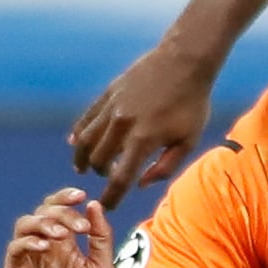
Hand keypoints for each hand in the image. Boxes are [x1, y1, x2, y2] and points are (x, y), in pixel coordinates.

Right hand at [2, 188, 116, 267]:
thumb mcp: (102, 267)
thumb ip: (100, 236)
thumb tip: (93, 204)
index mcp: (63, 244)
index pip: (58, 210)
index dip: (65, 198)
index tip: (81, 195)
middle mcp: (43, 248)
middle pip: (41, 213)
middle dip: (59, 212)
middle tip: (78, 227)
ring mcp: (27, 261)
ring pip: (24, 226)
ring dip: (43, 224)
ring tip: (61, 235)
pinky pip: (14, 249)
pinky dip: (28, 242)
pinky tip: (45, 248)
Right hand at [70, 41, 218, 206]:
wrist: (184, 60)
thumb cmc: (191, 103)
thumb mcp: (188, 140)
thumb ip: (164, 167)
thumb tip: (140, 184)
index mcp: (144, 140)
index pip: (120, 179)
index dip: (112, 197)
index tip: (109, 207)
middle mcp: (122, 124)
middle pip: (98, 160)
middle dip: (102, 175)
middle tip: (110, 179)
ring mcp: (112, 107)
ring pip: (84, 139)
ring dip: (82, 158)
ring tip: (83, 168)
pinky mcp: (108, 93)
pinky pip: (86, 118)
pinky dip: (78, 133)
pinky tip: (75, 143)